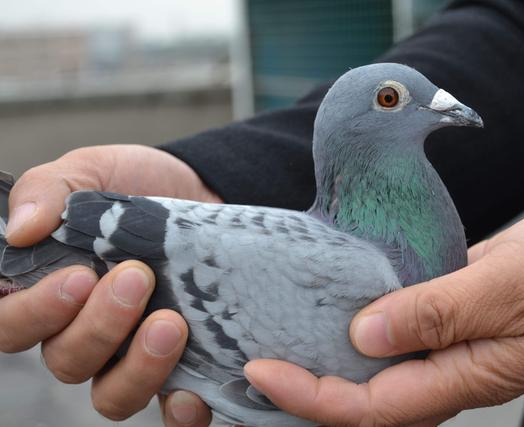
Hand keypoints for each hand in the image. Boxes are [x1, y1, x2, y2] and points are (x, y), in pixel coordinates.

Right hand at [0, 145, 217, 425]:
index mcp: (49, 289)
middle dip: (99, 327)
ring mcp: (132, 352)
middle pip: (67, 361)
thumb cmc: (139, 185)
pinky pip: (169, 407)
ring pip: (112, 394)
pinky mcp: (181, 362)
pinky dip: (179, 410)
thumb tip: (18, 230)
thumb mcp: (92, 171)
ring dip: (138, 369)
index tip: (78, 277)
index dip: (35, 314)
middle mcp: (85, 330)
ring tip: (171, 323)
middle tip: (138, 278)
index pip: (12, 324)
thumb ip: (49, 190)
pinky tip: (192, 393)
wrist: (205, 189)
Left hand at [244, 193, 523, 425]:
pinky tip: (333, 303)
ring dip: (329, 357)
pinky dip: (360, 323)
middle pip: (367, 398)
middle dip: (307, 388)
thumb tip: (365, 334)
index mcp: (469, 375)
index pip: (372, 406)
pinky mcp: (455, 314)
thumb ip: (442, 312)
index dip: (312, 396)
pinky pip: (399, 330)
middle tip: (254, 360)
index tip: (261, 370)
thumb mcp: (516, 283)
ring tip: (278, 336)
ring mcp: (454, 343)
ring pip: (380, 366)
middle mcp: (454, 367)